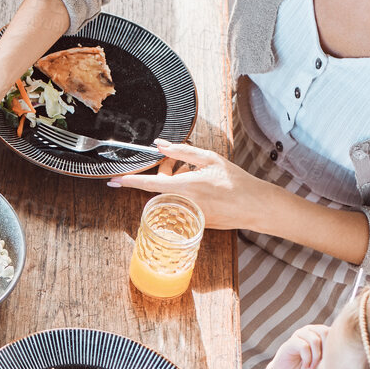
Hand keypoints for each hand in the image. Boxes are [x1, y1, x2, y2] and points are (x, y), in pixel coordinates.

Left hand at [106, 140, 273, 231]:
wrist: (256, 206)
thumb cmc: (236, 181)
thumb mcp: (210, 159)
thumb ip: (182, 151)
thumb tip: (160, 144)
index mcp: (186, 186)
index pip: (150, 184)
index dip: (130, 182)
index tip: (113, 181)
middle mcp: (184, 203)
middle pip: (159, 187)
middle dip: (163, 172)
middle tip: (178, 161)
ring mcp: (189, 216)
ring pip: (168, 196)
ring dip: (174, 183)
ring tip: (192, 173)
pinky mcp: (195, 224)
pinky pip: (179, 205)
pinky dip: (183, 194)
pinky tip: (199, 187)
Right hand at [265, 323, 328, 368]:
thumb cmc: (310, 368)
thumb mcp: (324, 362)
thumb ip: (331, 354)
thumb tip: (344, 352)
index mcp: (320, 333)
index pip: (333, 332)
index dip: (333, 346)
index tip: (331, 362)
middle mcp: (310, 330)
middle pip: (324, 332)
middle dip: (325, 350)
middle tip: (322, 364)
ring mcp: (299, 334)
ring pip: (315, 340)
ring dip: (316, 357)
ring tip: (313, 368)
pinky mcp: (290, 342)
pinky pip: (303, 346)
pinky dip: (307, 359)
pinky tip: (306, 366)